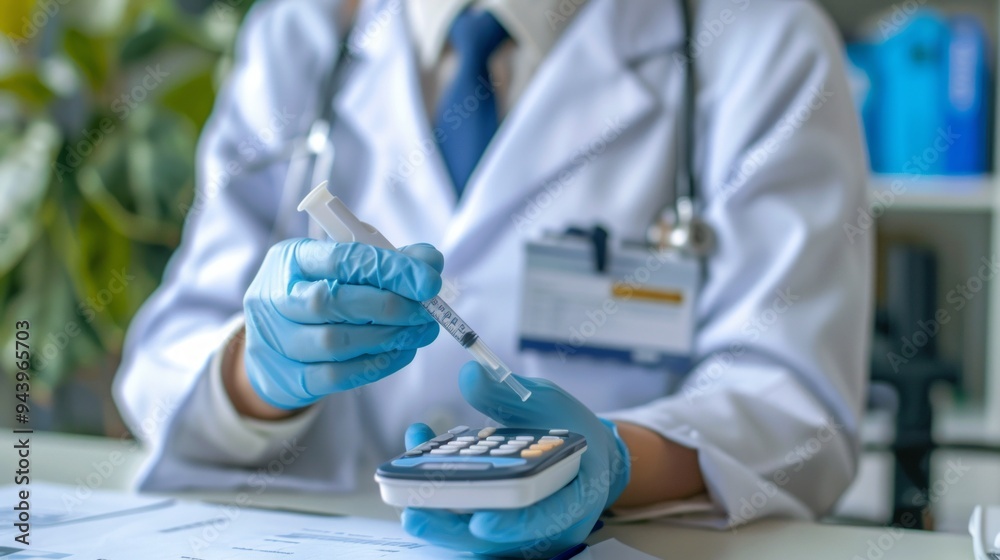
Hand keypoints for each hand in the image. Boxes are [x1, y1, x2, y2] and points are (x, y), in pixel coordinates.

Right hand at [242, 239, 441, 409]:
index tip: (429, 280)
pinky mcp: (289, 377)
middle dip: (389, 306)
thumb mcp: (347, 265)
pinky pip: (337, 376)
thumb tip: (430, 261)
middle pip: (331, 302)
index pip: (340, 259)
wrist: (275, 343)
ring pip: (334, 343)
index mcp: (290, 259)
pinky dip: (377, 364)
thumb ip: (388, 260)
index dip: (389, 270)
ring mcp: (278, 340)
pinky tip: (402, 352)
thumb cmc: (320, 290)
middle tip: (426, 309)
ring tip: (419, 331)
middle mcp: (276, 297)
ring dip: (388, 337)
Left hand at [401, 363, 629, 557]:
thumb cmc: (568, 429)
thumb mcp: (547, 402)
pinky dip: (438, 507)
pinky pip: (465, 529)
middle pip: (503, 542)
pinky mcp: (500, 534)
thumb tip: (470, 375)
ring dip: (437, 519)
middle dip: (454, 530)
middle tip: (416, 513)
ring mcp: (524, 536)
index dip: (517, 525)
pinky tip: (411, 474)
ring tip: (404, 487)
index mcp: (579, 495)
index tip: (481, 522)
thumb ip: (510, 394)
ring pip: (478, 542)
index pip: (552, 518)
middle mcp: (553, 526)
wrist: (581, 454)